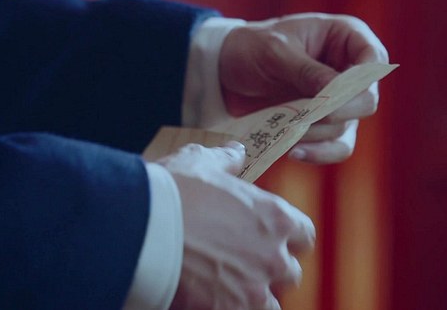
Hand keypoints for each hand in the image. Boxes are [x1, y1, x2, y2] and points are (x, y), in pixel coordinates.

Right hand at [158, 143, 314, 309]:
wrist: (143, 226)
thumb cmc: (173, 191)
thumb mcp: (201, 162)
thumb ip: (226, 160)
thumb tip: (236, 153)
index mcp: (274, 217)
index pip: (304, 235)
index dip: (287, 238)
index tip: (271, 238)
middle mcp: (272, 255)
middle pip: (290, 272)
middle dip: (269, 268)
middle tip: (242, 263)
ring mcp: (253, 287)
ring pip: (271, 302)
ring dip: (254, 295)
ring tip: (228, 286)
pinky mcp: (230, 309)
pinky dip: (233, 308)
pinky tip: (213, 300)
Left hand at [218, 13, 388, 162]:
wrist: (224, 68)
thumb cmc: (251, 46)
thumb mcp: (276, 51)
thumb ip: (308, 71)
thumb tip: (337, 95)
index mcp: (346, 36)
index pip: (373, 62)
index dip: (359, 84)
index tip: (330, 99)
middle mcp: (350, 69)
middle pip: (366, 101)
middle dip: (336, 113)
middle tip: (307, 117)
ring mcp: (340, 100)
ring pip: (347, 127)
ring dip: (317, 133)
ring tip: (286, 129)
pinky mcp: (324, 124)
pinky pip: (336, 147)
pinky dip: (318, 153)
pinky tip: (294, 151)